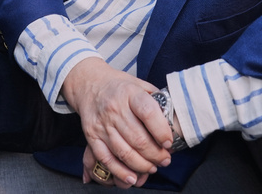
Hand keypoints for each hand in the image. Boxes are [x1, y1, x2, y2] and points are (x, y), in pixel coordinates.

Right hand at [62, 58, 171, 187]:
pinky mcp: (92, 136)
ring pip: (124, 152)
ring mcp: (102, 124)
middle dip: (156, 154)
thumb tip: (172, 119)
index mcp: (130, 93)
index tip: (169, 142)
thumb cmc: (119, 85)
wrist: (89, 84)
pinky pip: (106, 158)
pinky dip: (120, 171)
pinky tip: (132, 177)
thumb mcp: (139, 84)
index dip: (161, 131)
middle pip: (138, 139)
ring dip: (142, 165)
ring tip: (152, 168)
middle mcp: (115, 109)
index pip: (148, 113)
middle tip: (165, 160)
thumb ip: (155, 99)